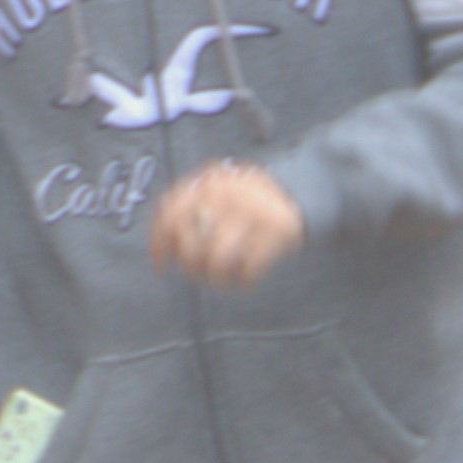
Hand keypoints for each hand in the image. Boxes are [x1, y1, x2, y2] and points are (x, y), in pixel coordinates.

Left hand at [145, 161, 302, 288]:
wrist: (302, 187)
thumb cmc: (248, 199)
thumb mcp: (216, 191)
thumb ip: (189, 209)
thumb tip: (161, 247)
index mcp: (207, 182)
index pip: (170, 214)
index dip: (160, 244)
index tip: (161, 265)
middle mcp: (227, 193)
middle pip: (190, 244)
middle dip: (191, 267)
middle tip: (200, 273)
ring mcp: (253, 211)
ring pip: (218, 260)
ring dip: (218, 278)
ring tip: (224, 277)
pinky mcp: (279, 230)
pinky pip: (249, 269)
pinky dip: (245, 280)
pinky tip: (247, 277)